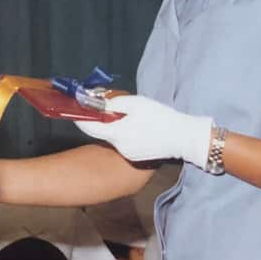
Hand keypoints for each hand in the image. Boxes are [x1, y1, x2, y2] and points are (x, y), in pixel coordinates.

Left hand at [74, 94, 211, 167]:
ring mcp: (128, 154)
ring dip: (115, 127)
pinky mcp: (136, 156)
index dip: (81, 117)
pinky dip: (125, 134)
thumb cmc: (161, 118)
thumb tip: (100, 104)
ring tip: (130, 116)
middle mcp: (118, 147)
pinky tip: (139, 127)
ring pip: (114, 137)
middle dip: (103, 120)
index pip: (89, 127)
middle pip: (102, 132)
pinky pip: (123, 143)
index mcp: (116, 134)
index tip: (76, 109)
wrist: (184, 138)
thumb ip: (114, 103)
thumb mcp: (136, 103)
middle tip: (110, 107)